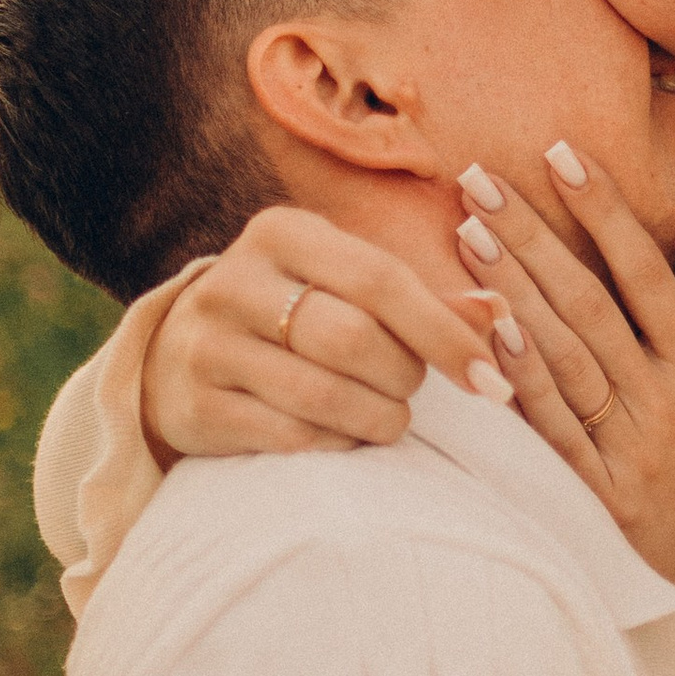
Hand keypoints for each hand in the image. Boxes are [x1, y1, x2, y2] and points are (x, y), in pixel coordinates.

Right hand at [142, 207, 500, 461]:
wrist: (175, 357)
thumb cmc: (290, 315)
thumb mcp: (344, 287)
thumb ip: (421, 300)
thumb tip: (499, 314)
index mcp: (281, 232)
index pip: (380, 279)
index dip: (444, 333)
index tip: (491, 379)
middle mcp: (234, 280)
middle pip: (354, 339)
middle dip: (404, 378)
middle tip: (409, 391)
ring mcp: (206, 344)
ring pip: (325, 396)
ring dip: (379, 419)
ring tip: (387, 418)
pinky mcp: (196, 405)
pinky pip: (293, 437)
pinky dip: (337, 444)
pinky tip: (342, 434)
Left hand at [454, 146, 674, 606]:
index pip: (645, 270)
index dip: (603, 211)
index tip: (561, 154)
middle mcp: (661, 394)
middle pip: (590, 303)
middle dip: (533, 236)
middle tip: (480, 179)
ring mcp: (627, 441)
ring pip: (564, 355)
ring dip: (514, 291)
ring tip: (468, 234)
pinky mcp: (595, 485)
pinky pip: (552, 425)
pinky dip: (521, 378)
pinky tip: (486, 329)